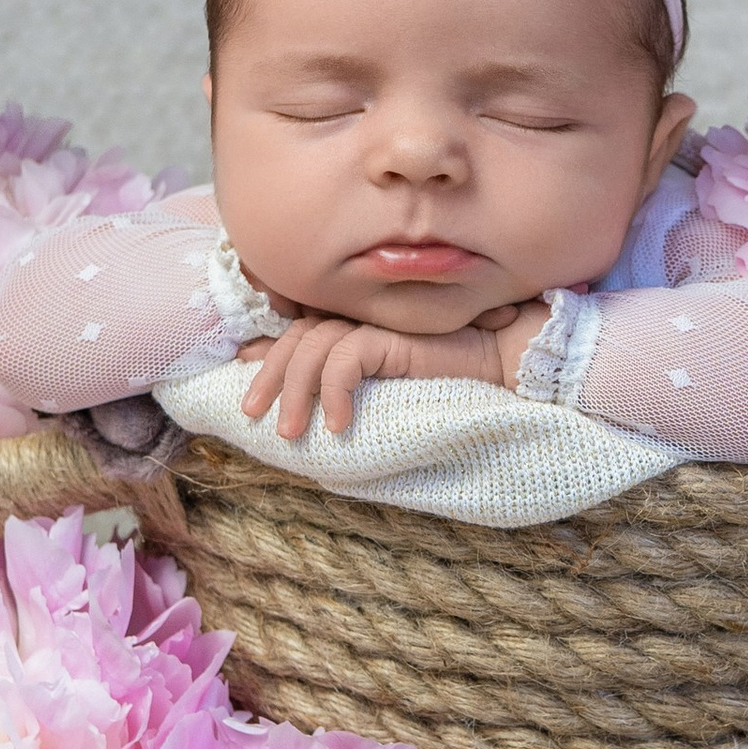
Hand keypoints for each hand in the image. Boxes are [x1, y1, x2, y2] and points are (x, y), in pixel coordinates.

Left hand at [238, 303, 548, 440]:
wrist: (502, 361)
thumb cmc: (452, 375)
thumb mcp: (390, 382)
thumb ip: (354, 377)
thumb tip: (312, 403)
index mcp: (358, 320)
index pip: (301, 328)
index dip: (269, 348)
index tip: (245, 369)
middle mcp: (362, 315)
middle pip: (297, 336)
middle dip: (269, 374)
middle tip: (251, 413)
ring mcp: (376, 321)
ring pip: (313, 349)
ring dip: (295, 392)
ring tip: (290, 433)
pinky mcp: (391, 335)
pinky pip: (346, 360)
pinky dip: (334, 392)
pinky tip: (339, 425)